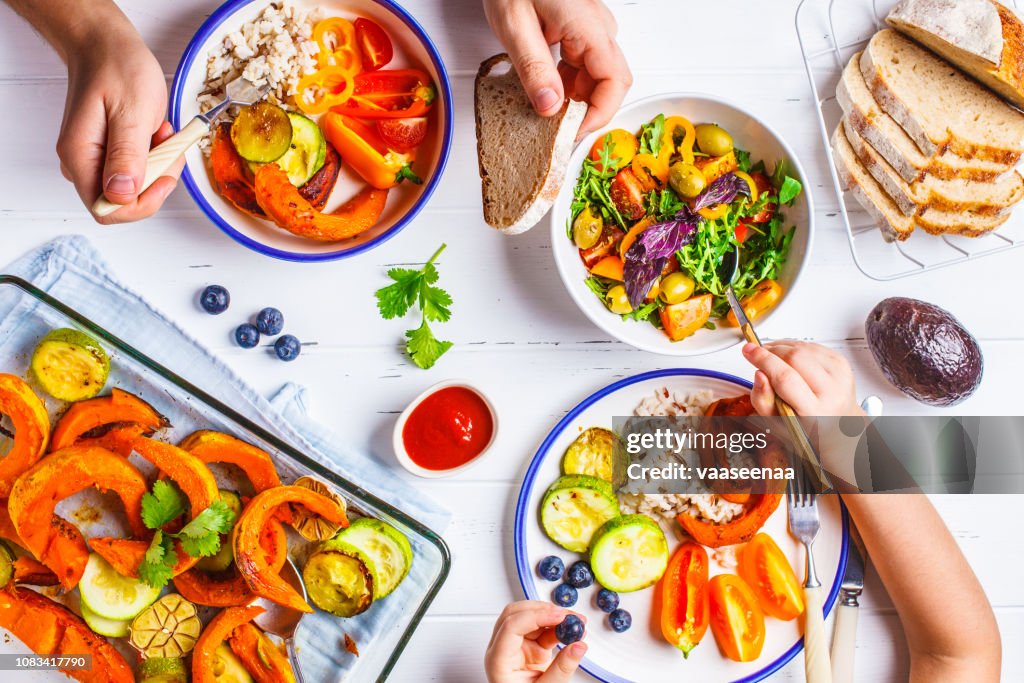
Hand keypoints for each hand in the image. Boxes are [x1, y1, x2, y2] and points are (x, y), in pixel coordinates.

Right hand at [57, 27, 182, 222]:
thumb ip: (127, 156)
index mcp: (80, 157)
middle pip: (123, 202)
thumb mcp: (131, 111)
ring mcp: (95, 159)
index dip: (142, 203)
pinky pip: (137, 171)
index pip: (108, 209)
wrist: (105, 46)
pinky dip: (155, 156)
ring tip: (161, 132)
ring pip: (134, 187)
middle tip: (169, 147)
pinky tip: (156, 132)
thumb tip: (121, 195)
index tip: (164, 175)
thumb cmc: (117, 69)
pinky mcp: (109, 153)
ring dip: (157, 166)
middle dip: (155, 181)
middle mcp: (82, 163)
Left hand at [482, 0, 631, 135]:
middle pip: (609, 82)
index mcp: (588, 26)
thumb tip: (549, 108)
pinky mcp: (579, 31)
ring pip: (596, 77)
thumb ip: (533, 68)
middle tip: (559, 133)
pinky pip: (583, 66)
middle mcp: (597, 27)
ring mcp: (590, 29)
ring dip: (576, 100)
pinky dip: (568, 85)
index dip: (599, 115)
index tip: (574, 134)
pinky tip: (547, 92)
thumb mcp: (514, 25)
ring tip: (547, 114)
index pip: (614, 82)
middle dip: (587, 111)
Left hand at [485, 601, 586, 682]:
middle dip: (544, 610)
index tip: (559, 616)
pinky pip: (541, 631)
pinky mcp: (529, 650)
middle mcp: (504, 650)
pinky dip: (557, 628)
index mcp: (499, 660)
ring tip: (575, 623)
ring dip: (552, 617)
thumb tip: (578, 645)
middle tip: (568, 616)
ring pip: (529, 619)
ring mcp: (516, 648)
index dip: (536, 616)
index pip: (511, 626)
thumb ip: (562, 669)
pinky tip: (570, 631)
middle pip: (517, 615)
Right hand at [742, 341, 861, 417]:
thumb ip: (763, 400)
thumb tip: (759, 374)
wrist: (837, 425)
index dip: (764, 361)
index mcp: (815, 411)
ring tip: (776, 362)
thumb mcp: (777, 423)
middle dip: (772, 352)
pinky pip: (811, 345)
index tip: (749, 351)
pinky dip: (795, 347)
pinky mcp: (842, 362)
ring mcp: (840, 375)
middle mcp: (832, 391)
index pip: (786, 379)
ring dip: (782, 348)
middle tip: (759, 357)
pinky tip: (791, 361)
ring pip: (802, 347)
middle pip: (795, 357)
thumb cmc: (807, 426)